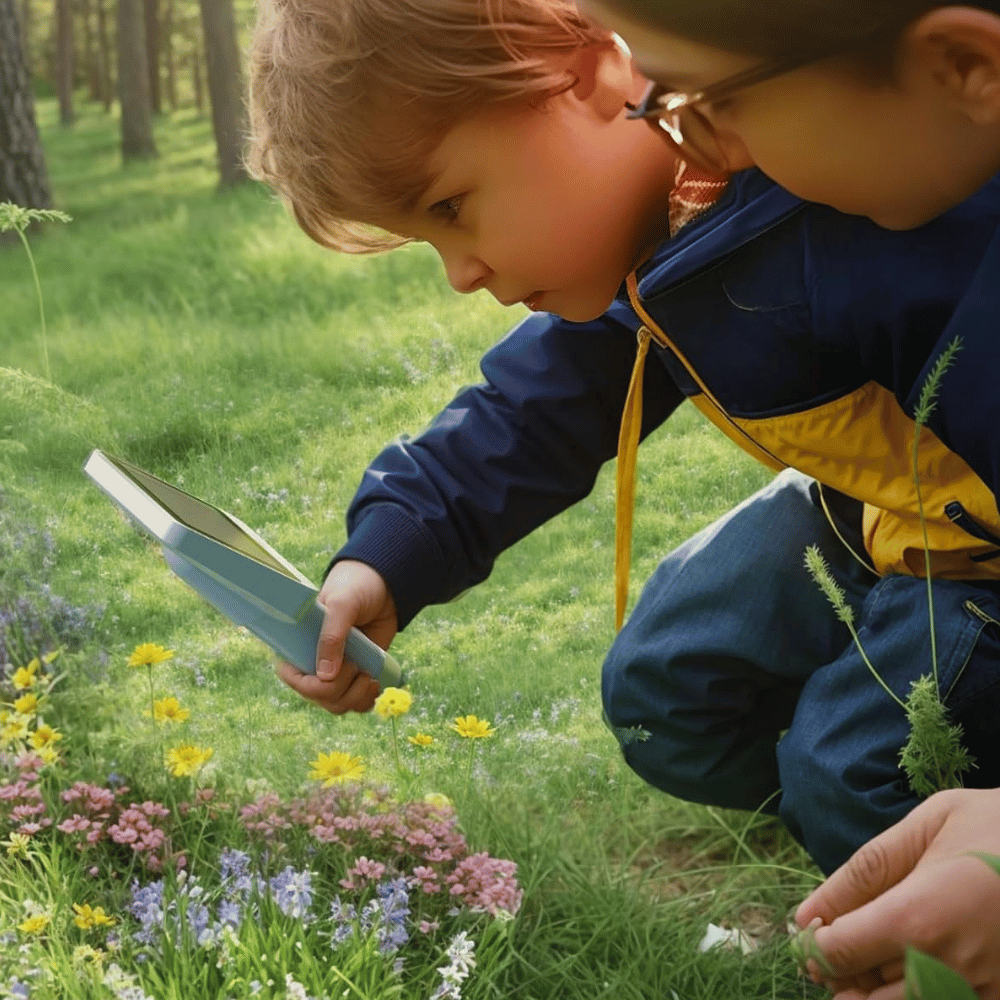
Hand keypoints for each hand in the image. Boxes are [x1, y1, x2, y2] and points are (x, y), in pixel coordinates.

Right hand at [277, 559, 397, 714]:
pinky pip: (357, 703)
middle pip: (319, 698)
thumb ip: (332, 636)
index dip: (309, 686)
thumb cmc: (356, 587)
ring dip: (355, 697)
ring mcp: (337, 671)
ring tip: (368, 675)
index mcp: (300, 642)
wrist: (384, 586)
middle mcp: (315, 661)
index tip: (330, 675)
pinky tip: (375, 682)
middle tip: (357, 666)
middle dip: (339, 690)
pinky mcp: (357, 675)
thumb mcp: (342, 604)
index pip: (292, 678)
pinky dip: (366, 700)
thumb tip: (325, 677)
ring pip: (338, 705)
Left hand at [794, 788, 999, 998]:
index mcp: (916, 918)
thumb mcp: (926, 827)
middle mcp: (943, 968)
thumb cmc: (999, 827)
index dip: (814, 943)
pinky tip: (916, 966)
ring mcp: (979, 992)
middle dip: (840, 974)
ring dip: (875, 991)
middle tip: (845, 943)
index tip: (815, 926)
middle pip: (861, 997)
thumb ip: (862, 872)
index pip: (835, 953)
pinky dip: (915, 995)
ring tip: (877, 957)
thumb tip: (807, 912)